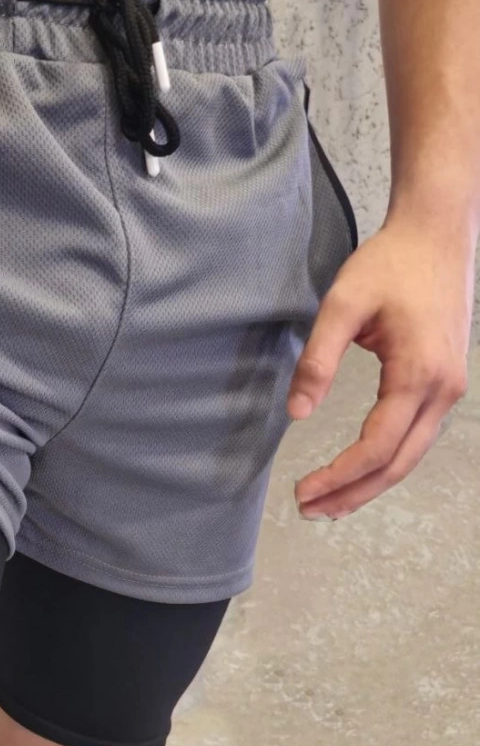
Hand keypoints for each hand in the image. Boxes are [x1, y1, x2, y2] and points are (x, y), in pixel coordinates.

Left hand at [288, 214, 473, 519]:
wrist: (436, 235)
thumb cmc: (389, 265)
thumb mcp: (341, 305)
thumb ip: (317, 359)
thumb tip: (296, 414)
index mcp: (419, 373)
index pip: (377, 445)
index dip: (339, 475)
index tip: (302, 490)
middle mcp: (443, 390)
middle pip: (398, 464)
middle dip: (353, 493)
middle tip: (308, 510)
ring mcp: (449, 389)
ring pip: (410, 456)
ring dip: (369, 484)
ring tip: (327, 504)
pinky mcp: (443, 384)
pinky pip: (416, 438)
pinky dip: (386, 463)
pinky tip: (358, 474)